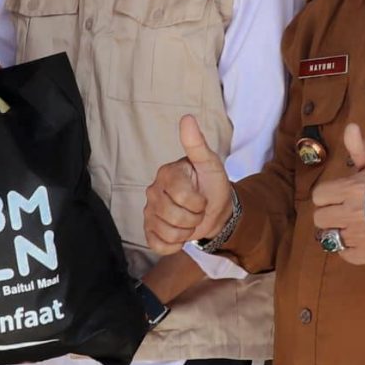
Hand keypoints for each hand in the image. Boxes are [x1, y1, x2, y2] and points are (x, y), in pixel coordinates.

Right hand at [146, 115, 233, 253]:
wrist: (215, 210)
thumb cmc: (211, 184)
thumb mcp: (210, 164)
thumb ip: (197, 144)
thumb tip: (187, 118)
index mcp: (166, 174)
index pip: (181, 196)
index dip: (198, 203)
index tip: (202, 197)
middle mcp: (153, 191)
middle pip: (174, 217)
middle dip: (194, 218)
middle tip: (197, 210)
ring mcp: (149, 212)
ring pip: (168, 233)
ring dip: (187, 232)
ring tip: (190, 220)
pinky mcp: (149, 230)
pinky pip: (158, 245)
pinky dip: (174, 245)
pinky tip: (180, 235)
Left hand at [313, 126, 364, 266]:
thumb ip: (360, 150)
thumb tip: (350, 127)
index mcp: (351, 189)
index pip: (319, 196)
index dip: (327, 197)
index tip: (337, 198)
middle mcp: (353, 212)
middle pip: (320, 219)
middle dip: (330, 216)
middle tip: (344, 213)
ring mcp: (359, 235)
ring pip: (331, 238)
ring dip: (341, 233)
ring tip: (354, 227)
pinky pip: (345, 254)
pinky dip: (351, 250)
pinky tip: (361, 241)